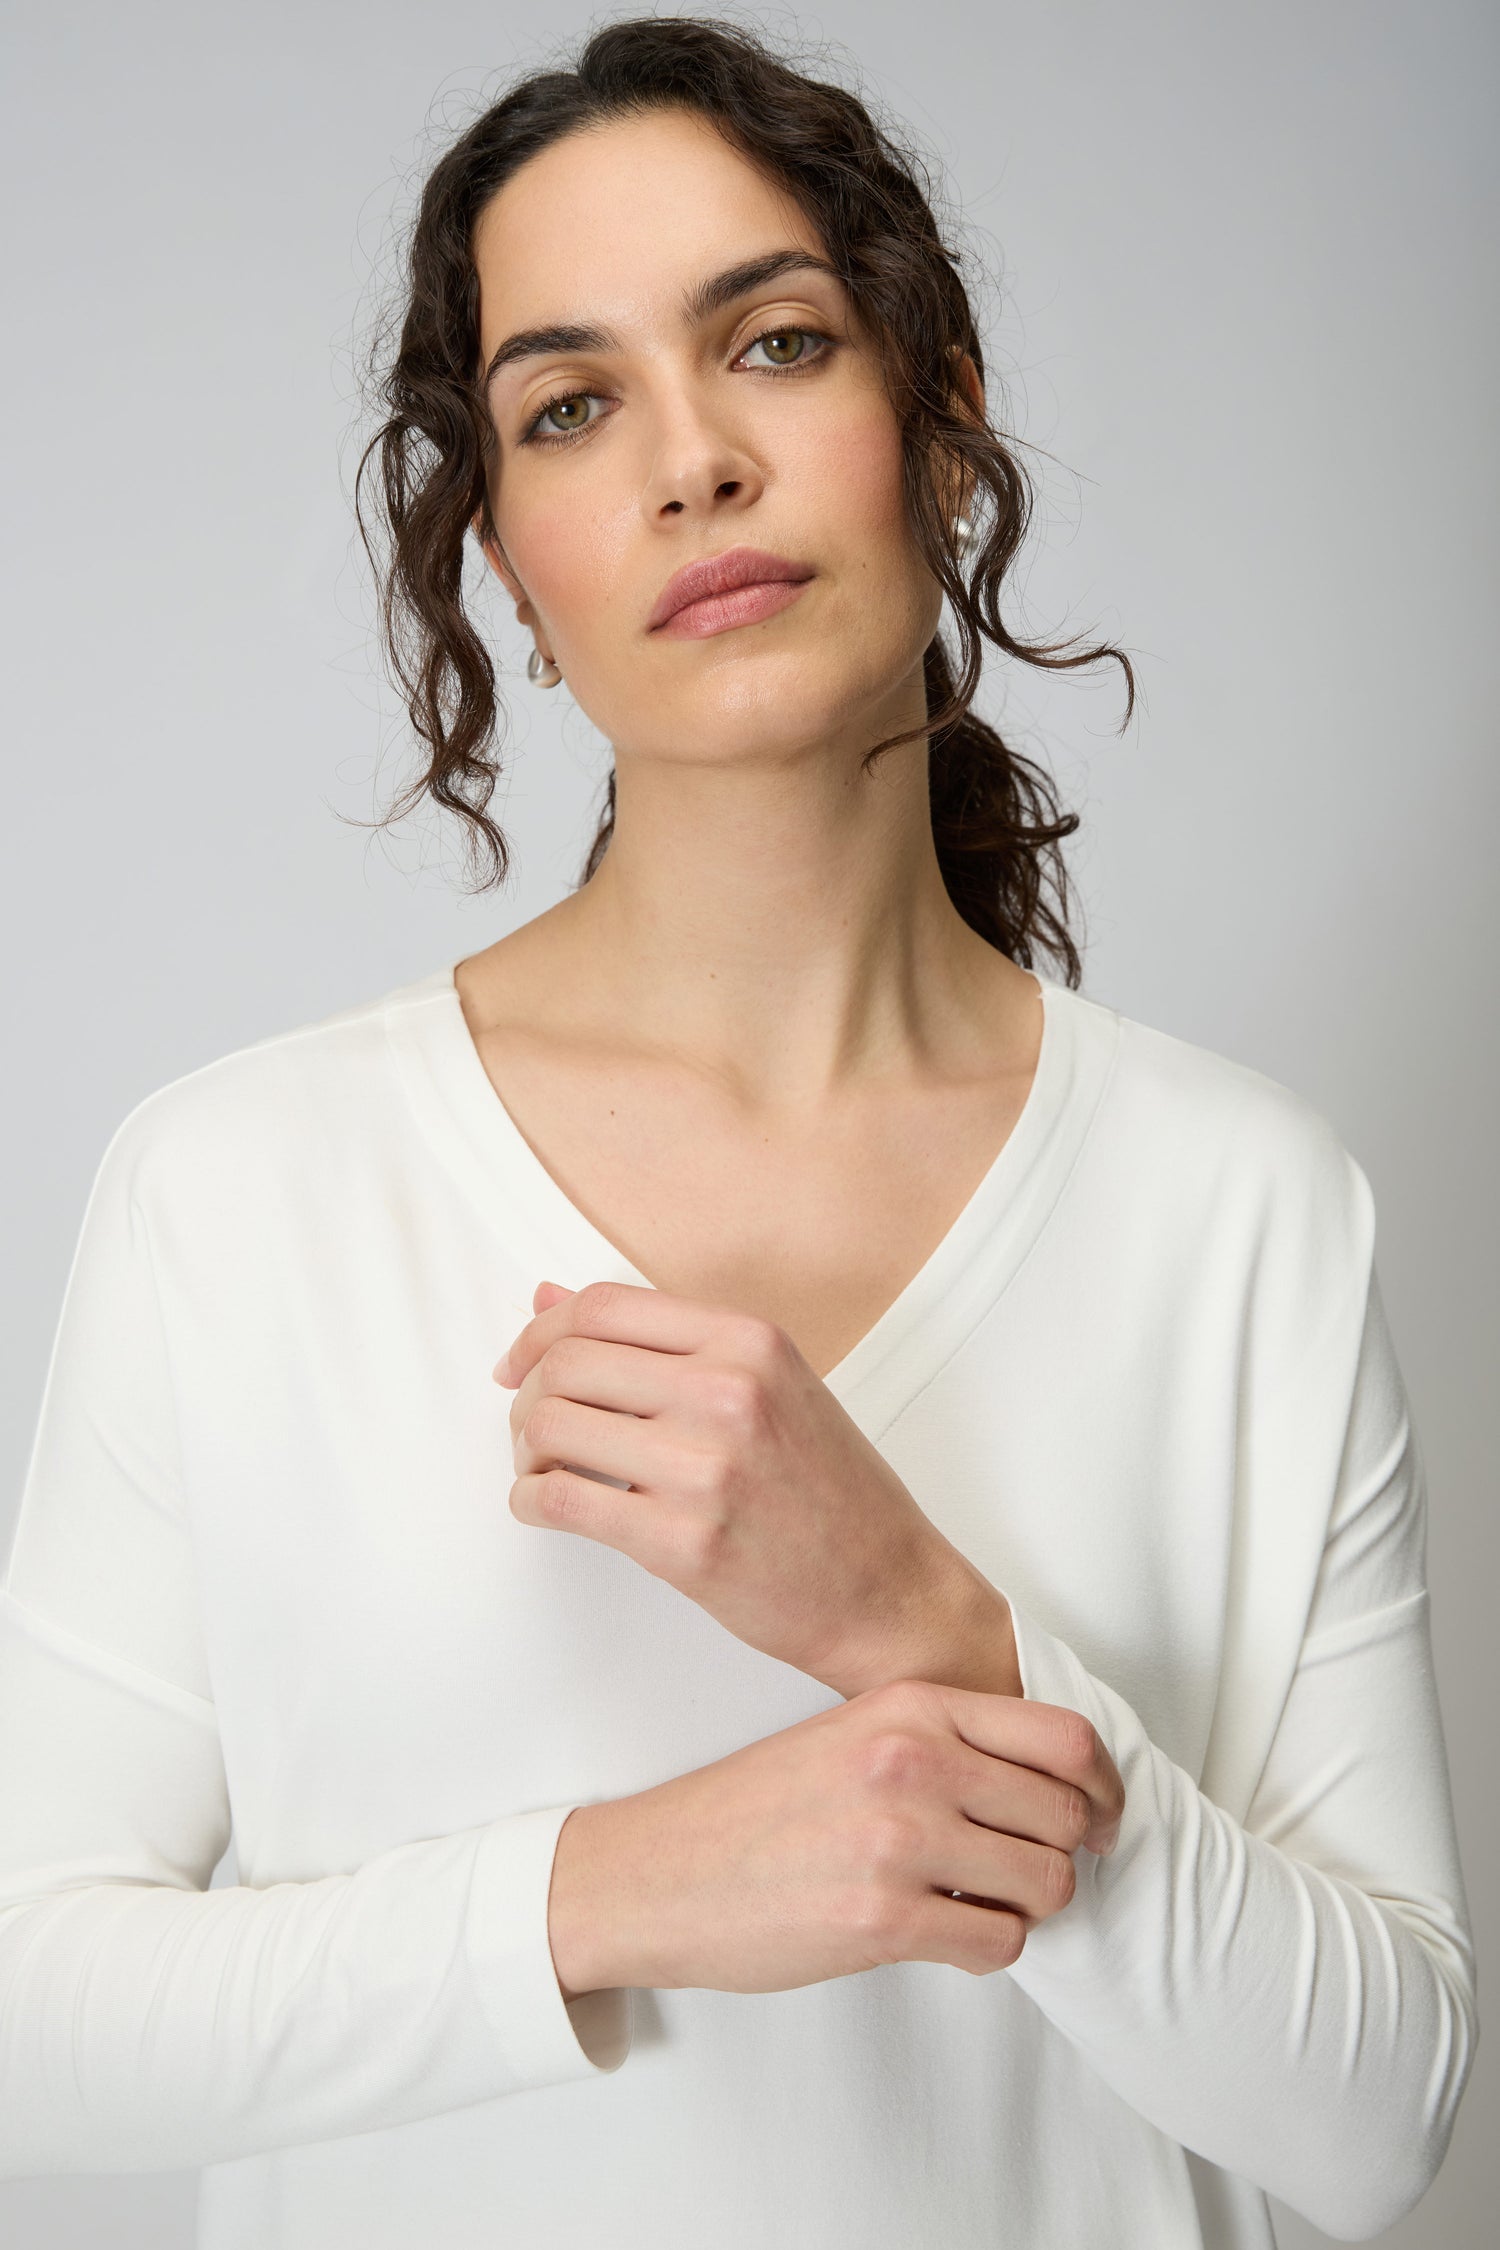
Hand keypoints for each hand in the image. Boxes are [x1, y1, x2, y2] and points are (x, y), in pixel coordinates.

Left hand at [496, 1278, 992, 1697]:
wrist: (887, 1589)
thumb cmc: (831, 1492)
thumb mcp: (769, 1387)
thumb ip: (666, 1344)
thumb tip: (549, 1299)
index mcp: (749, 1340)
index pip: (602, 1305)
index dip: (540, 1330)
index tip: (521, 1362)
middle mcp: (728, 1390)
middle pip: (566, 1361)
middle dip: (527, 1394)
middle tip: (533, 1427)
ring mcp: (706, 1466)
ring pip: (551, 1424)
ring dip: (526, 1448)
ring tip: (545, 1467)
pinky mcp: (683, 1541)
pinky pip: (560, 1499)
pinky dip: (530, 1499)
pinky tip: (545, 1504)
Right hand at [547, 1675, 1125, 1999]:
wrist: (662, 1871)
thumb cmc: (758, 1809)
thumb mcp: (853, 1733)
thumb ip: (945, 1741)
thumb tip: (1051, 1782)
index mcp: (911, 1706)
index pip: (1065, 1736)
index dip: (1104, 1786)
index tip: (1101, 1817)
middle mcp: (913, 1761)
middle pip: (1067, 1814)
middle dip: (1062, 1853)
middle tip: (1029, 1871)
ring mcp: (900, 1840)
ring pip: (1046, 1884)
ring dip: (1025, 1905)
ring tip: (973, 1901)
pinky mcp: (885, 1920)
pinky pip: (1001, 1942)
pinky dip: (988, 1947)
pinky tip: (943, 1934)